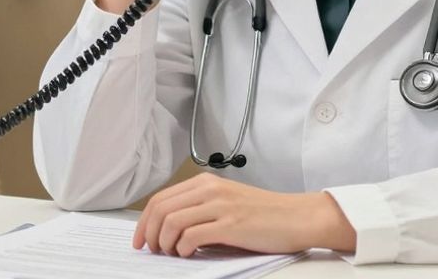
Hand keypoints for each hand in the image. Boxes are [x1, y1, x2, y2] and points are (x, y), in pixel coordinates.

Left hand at [132, 174, 355, 257]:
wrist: (297, 217)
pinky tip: (188, 254)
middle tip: (151, 250)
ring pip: (172, 222)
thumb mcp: (227, 203)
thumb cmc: (264, 215)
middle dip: (148, 233)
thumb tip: (168, 231)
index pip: (161, 198)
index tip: (141, 239)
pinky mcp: (230, 225)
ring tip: (171, 254)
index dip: (144, 221)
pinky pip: (191, 236)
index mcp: (206, 183)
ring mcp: (220, 206)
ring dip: (164, 243)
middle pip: (161, 209)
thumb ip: (200, 210)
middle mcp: (210, 190)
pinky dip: (182, 249)